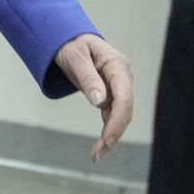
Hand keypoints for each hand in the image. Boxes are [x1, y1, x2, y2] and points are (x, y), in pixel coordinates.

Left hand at [53, 33, 133, 161]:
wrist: (68, 38)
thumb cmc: (70, 44)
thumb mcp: (75, 58)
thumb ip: (88, 79)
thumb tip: (100, 102)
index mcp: (118, 66)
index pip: (124, 99)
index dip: (117, 122)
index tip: (106, 140)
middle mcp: (123, 77)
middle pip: (125, 110)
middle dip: (113, 133)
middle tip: (98, 153)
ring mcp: (119, 85)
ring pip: (120, 114)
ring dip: (111, 134)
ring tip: (97, 154)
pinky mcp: (112, 92)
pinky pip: (112, 112)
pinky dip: (107, 127)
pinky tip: (100, 144)